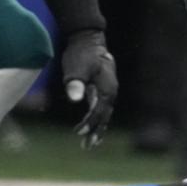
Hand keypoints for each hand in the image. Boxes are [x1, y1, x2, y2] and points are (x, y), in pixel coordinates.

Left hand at [60, 29, 117, 148]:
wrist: (87, 39)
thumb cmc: (81, 53)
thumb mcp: (76, 67)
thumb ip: (75, 82)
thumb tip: (75, 98)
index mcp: (107, 87)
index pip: (99, 110)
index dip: (90, 122)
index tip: (79, 132)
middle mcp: (111, 91)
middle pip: (105, 116)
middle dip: (97, 131)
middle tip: (87, 146)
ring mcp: (108, 90)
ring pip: (105, 114)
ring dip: (98, 128)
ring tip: (90, 143)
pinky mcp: (103, 89)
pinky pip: (102, 108)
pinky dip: (97, 119)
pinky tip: (92, 127)